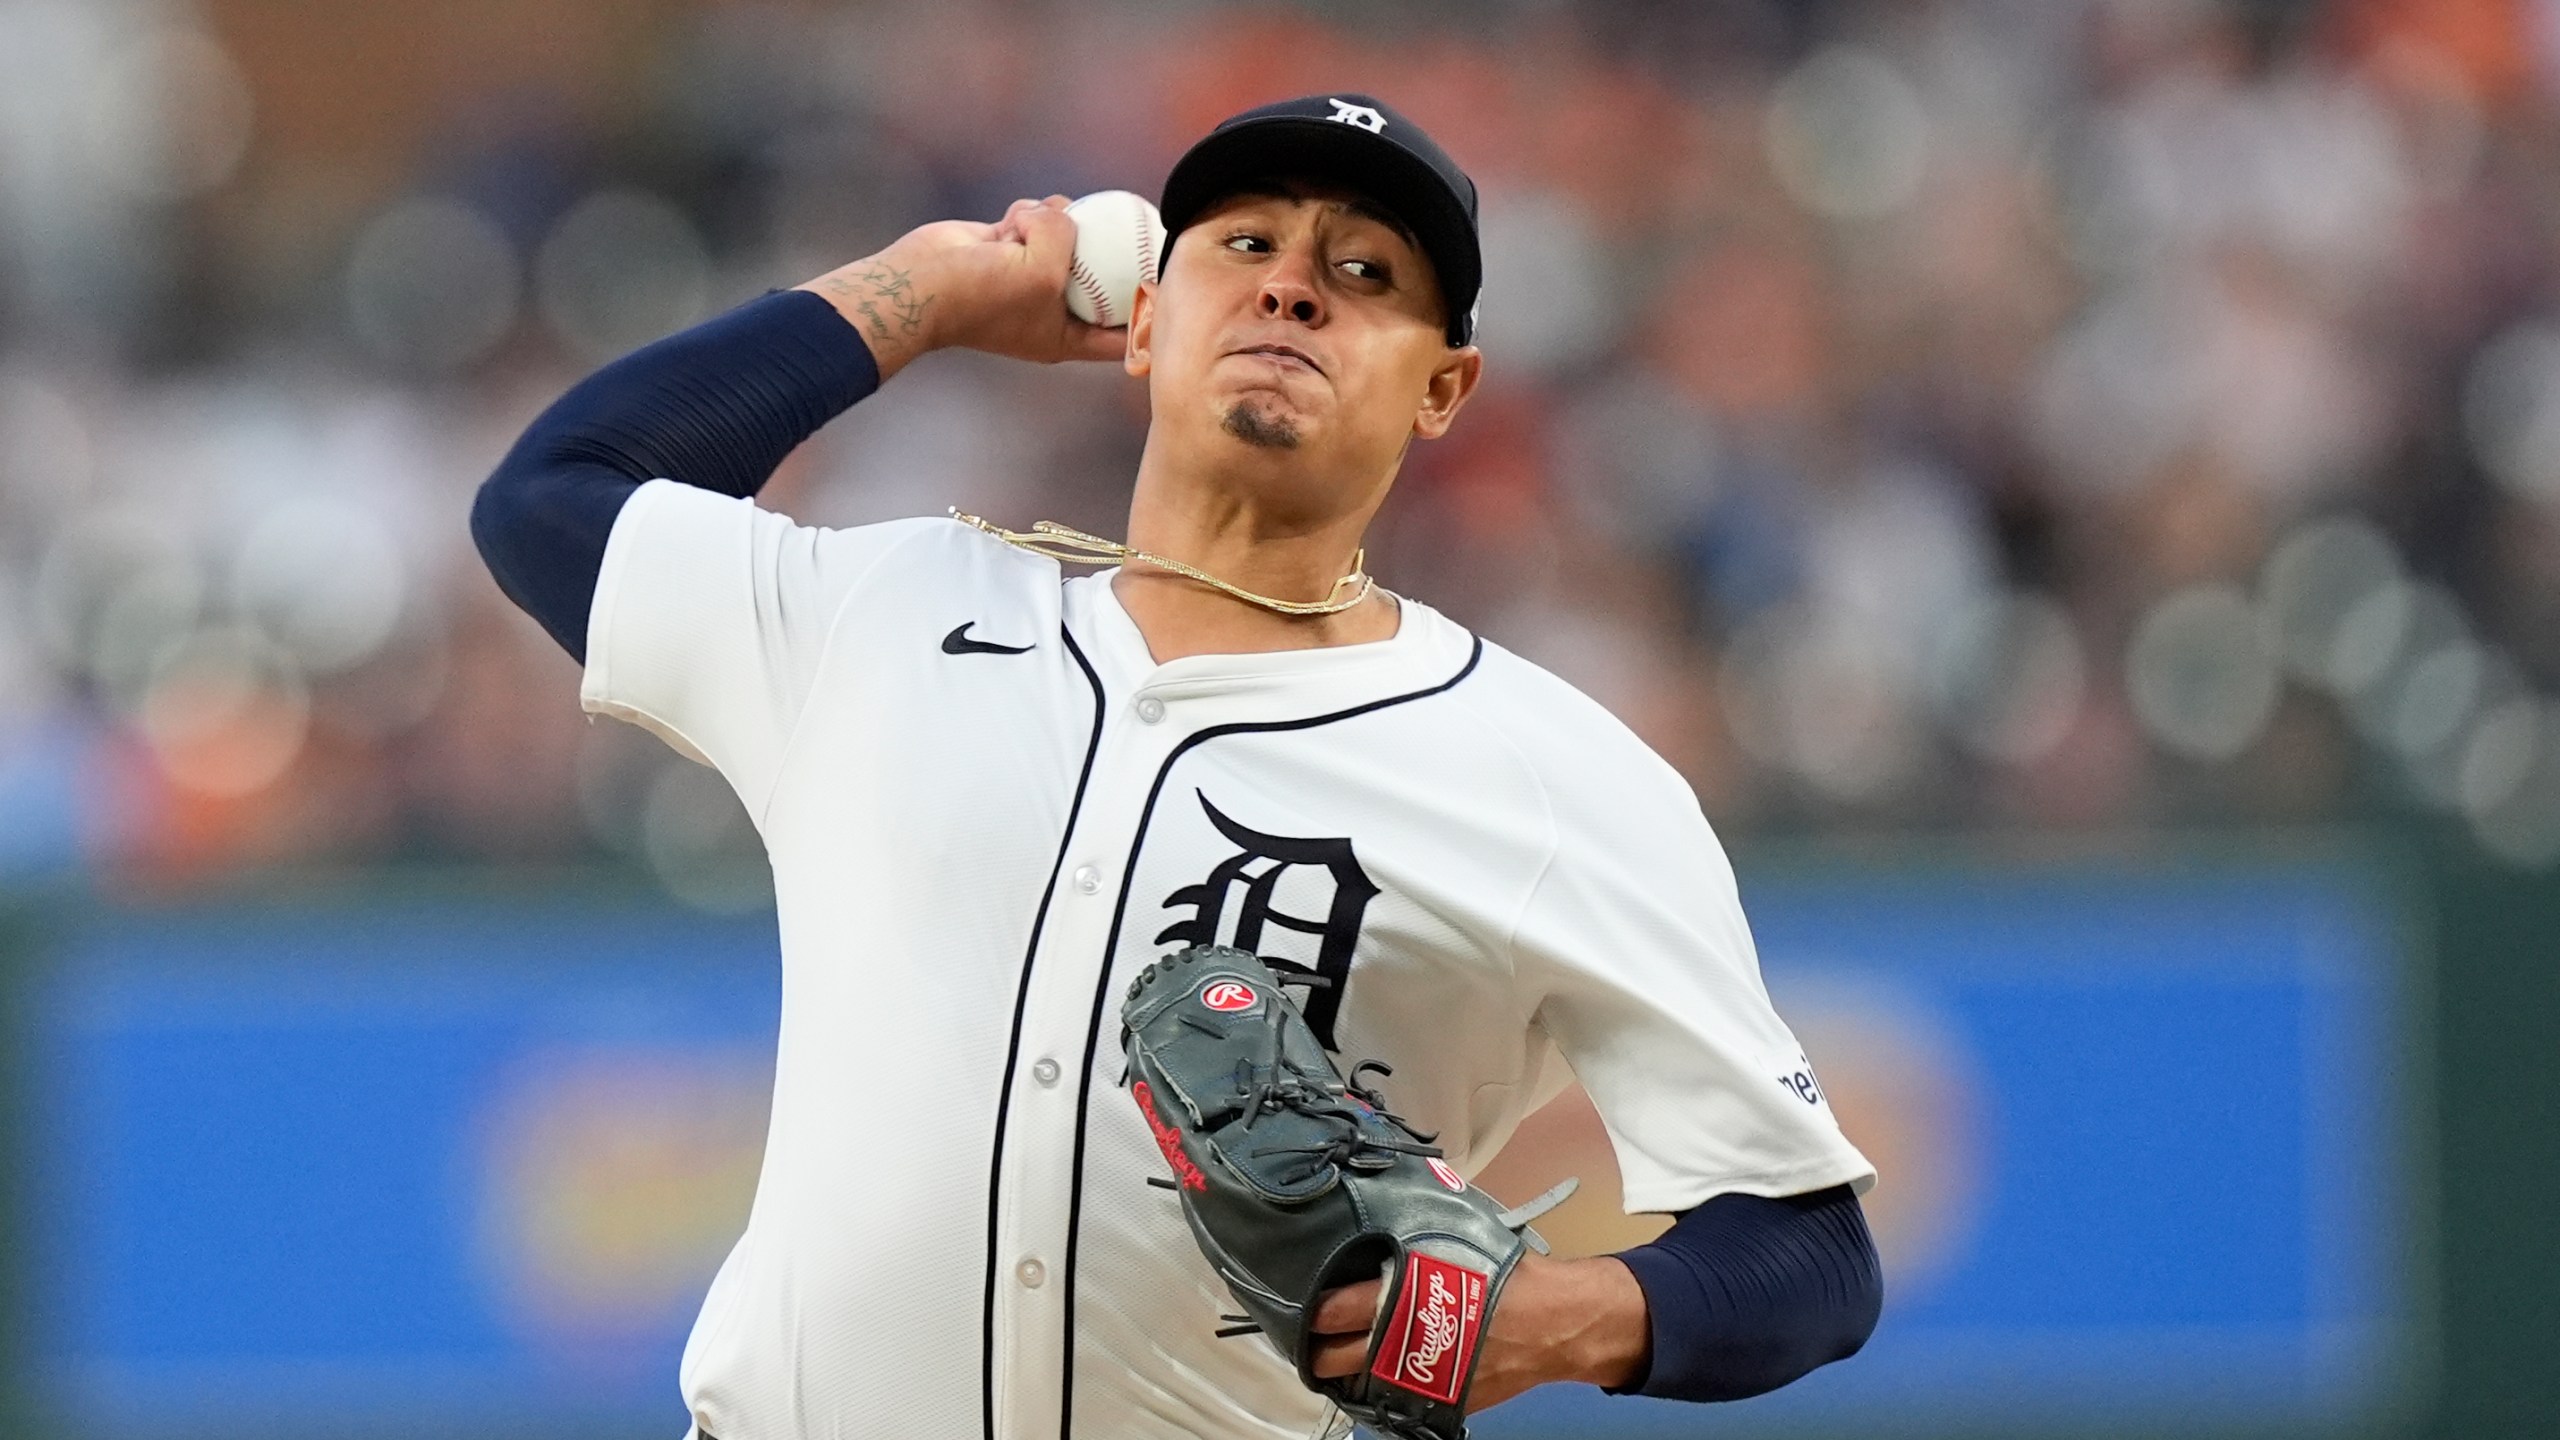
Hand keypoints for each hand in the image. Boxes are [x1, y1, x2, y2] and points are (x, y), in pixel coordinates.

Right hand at [795, 196, 1127, 379]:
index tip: (1174, 293)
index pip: (1121, 336)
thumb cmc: (985, 293)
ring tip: (1038, 226)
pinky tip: (1013, 220)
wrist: (922, 283)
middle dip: (1117, 258)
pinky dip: (1029, 214)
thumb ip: (1069, 238)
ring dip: (1060, 224)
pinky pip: (1036, 221)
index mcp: (1065, 338)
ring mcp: (1029, 277)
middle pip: (1101, 283)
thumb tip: (1065, 211)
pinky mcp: (1009, 247)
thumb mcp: (1045, 270)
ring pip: (1069, 239)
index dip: (1149, 319)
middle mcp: (1051, 309)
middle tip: (1147, 230)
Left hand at [1308, 1251, 1650, 1412]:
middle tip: (1314, 1336)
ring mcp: (1420, 1380)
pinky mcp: (1440, 1402)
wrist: (1553, 1322)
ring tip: (1339, 1354)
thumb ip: (1411, 1236)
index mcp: (1401, 1299)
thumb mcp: (1455, 1239)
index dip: (1314, 1308)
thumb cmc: (1505, 1273)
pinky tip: (1378, 1371)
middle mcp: (1403, 1344)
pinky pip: (1394, 1400)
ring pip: (1359, 1386)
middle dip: (1317, 1349)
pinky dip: (1381, 1386)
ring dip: (1345, 1371)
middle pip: (1334, 1358)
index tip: (1307, 1301)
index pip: (1332, 1311)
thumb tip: (1378, 1216)